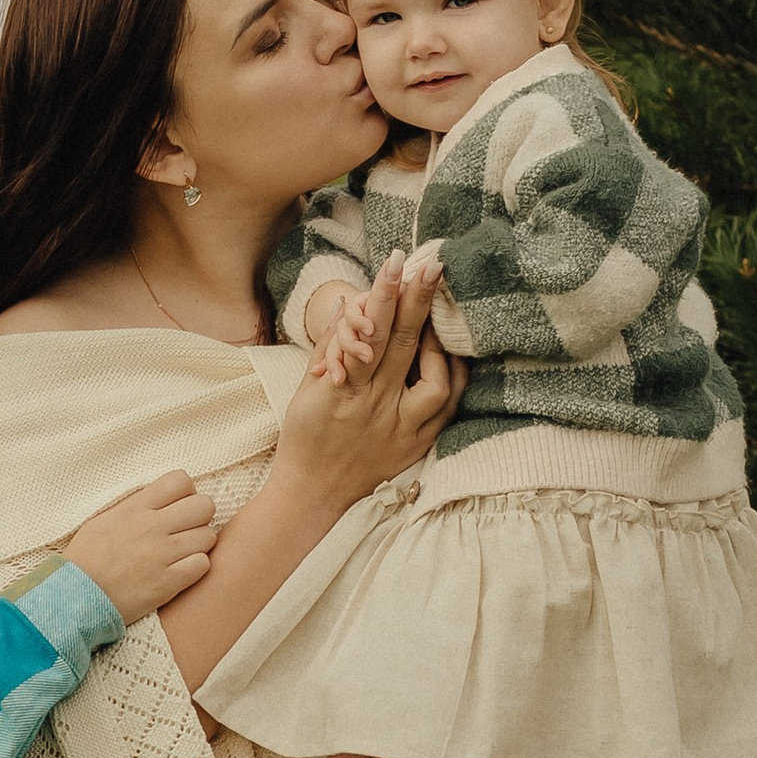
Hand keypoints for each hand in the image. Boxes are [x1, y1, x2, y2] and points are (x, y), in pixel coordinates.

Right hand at [65, 468, 216, 623]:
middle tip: (186, 530)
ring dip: (200, 544)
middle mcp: (152, 527)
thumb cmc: (86, 558)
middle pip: (204, 506)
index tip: (177, 506)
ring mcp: (162, 555)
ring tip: (183, 553)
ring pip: (208, 536)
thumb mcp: (104, 519)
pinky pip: (203, 565)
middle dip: (200, 517)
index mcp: (136, 507)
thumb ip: (135, 505)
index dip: (186, 492)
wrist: (74, 595)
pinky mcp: (168, 582)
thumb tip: (160, 496)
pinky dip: (196, 568)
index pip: (181, 481)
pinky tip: (181, 571)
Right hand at [273, 251, 462, 517]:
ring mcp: (400, 430)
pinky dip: (451, 373)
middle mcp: (373, 410)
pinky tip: (450, 349)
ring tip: (437, 307)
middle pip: (402, 346)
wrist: (315, 493)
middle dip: (417, 300)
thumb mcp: (305, 390)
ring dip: (438, 337)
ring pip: (432, 377)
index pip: (366, 335)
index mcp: (340, 393)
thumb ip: (328, 346)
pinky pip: (446, 405)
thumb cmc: (305, 437)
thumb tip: (349, 304)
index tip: (395, 264)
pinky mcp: (417, 445)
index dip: (382, 297)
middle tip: (431, 265)